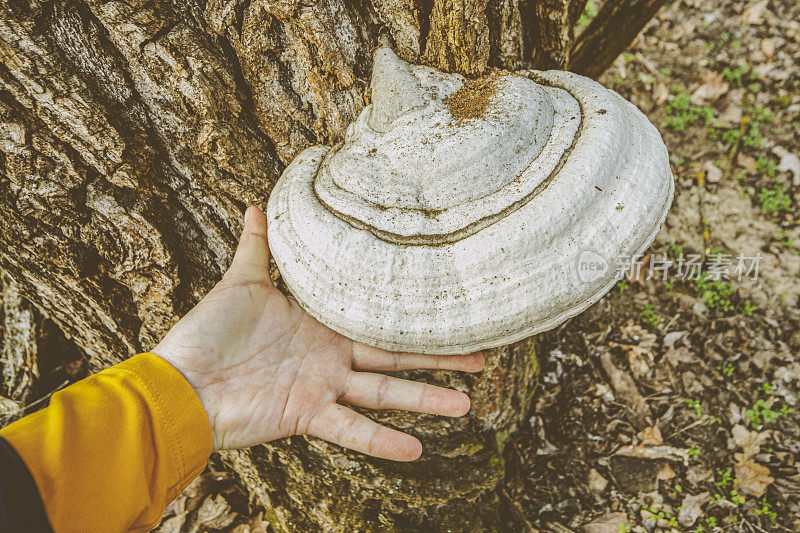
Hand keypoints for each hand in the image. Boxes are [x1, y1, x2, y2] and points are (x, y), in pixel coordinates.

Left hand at [152, 206, 483, 459]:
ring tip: (465, 406)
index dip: (412, 318)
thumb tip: (258, 205)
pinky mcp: (306, 413)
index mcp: (321, 324)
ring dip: (424, 400)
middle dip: (438, 359)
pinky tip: (415, 450)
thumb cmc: (208, 332)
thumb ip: (257, 247)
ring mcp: (322, 386)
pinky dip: (381, 441)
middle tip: (480, 359)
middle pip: (395, 357)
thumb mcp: (239, 282)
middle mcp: (330, 357)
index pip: (377, 320)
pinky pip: (350, 429)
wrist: (181, 380)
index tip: (447, 312)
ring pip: (384, 393)